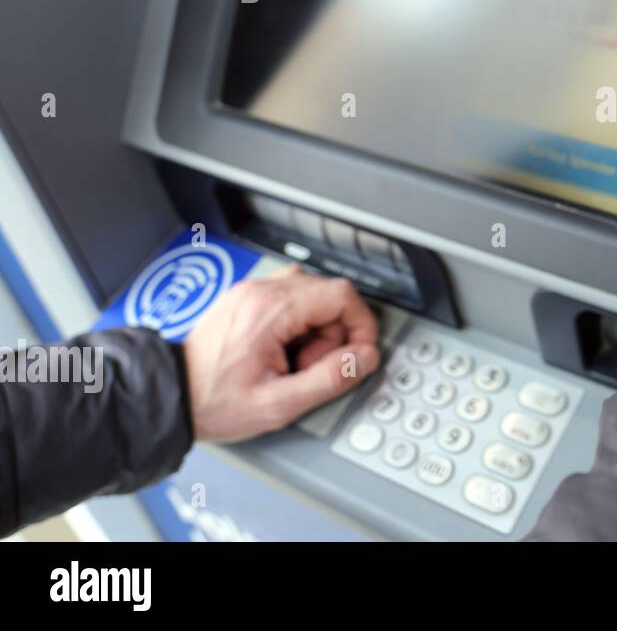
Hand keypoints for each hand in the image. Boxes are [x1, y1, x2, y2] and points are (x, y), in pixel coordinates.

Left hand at [183, 267, 381, 441]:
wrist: (170, 397)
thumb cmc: (214, 403)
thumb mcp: (279, 404)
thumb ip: (329, 379)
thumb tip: (365, 358)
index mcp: (270, 310)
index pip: (342, 295)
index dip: (361, 325)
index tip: (358, 353)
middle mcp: (261, 291)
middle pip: (330, 294)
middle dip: (334, 333)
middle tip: (309, 367)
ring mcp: (251, 291)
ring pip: (312, 294)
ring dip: (317, 328)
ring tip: (293, 360)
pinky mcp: (246, 298)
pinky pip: (290, 298)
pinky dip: (298, 322)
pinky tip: (282, 349)